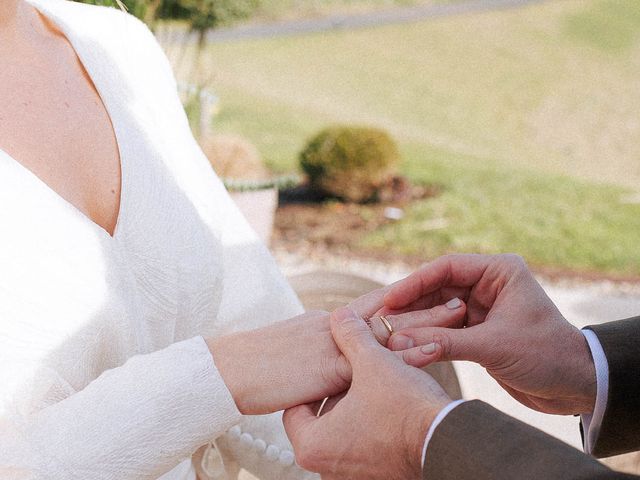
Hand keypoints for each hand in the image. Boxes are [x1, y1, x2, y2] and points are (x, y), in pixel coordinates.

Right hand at [208, 287, 464, 414]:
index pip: (371, 309)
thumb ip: (319, 353)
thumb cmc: (256, 366)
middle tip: (461, 298)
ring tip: (459, 312)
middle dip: (425, 305)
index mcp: (326, 324)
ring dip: (425, 321)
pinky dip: (403, 354)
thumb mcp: (294, 353)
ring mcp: (333, 344)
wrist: (227, 372)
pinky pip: (374, 359)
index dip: (404, 303)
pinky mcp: (328, 365)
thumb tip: (335, 361)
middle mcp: (334, 327)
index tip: (434, 296)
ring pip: (388, 328)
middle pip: (388, 312)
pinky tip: (429, 349)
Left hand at [283, 307, 450, 479]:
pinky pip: (362, 446)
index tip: (330, 369)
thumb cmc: (406, 406)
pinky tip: (387, 406)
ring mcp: (352, 476)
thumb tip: (340, 315)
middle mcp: (326, 468)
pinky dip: (370, 427)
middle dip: (335, 395)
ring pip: (342, 434)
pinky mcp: (376, 477)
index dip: (315, 382)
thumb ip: (350, 336)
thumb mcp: (372, 361)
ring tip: (371, 387)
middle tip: (351, 375)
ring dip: (353, 410)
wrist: (449, 440)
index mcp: (311, 446)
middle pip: (319, 422)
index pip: (295, 408)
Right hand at [384, 254, 595, 414]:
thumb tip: (398, 342)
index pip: (447, 268)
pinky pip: (444, 330)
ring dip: (416, 324)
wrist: (575, 386)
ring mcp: (481, 309)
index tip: (390, 299)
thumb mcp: (493, 346)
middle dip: (411, 305)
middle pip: (437, 289)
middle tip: (380, 318)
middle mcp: (488, 285)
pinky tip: (405, 346)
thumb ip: (445, 342)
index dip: (415, 282)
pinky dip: (427, 338)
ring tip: (387, 334)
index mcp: (499, 272)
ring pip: (437, 310)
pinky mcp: (477, 331)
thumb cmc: (547, 356)